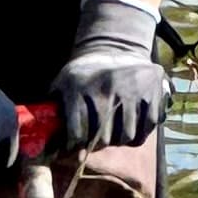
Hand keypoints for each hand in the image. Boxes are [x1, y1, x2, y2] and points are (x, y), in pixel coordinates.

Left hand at [52, 0, 168, 151]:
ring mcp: (132, 90)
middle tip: (95, 143)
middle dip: (97, 145)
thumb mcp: (62, 83)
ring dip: (118, 141)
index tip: (75, 148)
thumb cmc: (84, 74)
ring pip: (126, 136)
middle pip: (103, 137)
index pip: (77, 131)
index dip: (75, 146)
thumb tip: (44, 142)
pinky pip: (146, 129)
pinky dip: (138, 136)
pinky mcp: (153, 93)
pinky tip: (130, 128)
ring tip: (112, 135)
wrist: (116, 49)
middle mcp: (106, 86)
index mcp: (79, 86)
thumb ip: (53, 109)